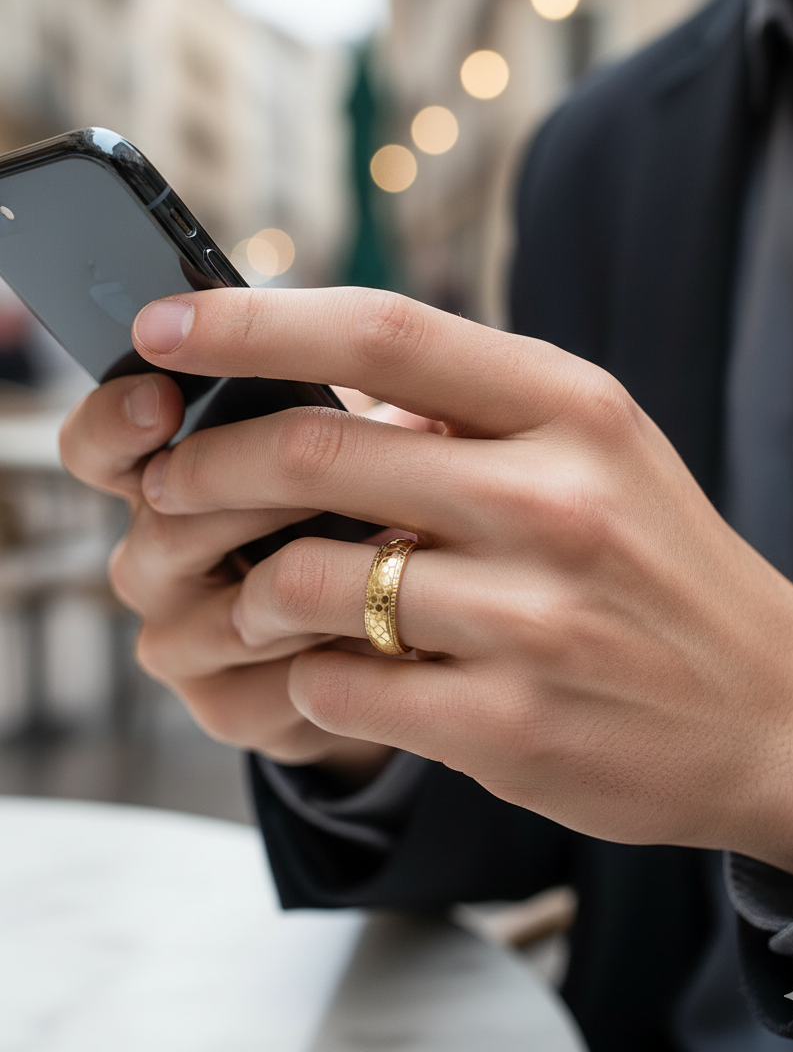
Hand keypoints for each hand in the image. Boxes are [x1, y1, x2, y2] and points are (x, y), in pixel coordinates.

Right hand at [59, 371, 394, 779]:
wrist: (386, 635)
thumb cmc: (358, 516)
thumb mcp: (352, 446)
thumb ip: (338, 414)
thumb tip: (377, 383)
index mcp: (169, 481)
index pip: (100, 449)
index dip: (116, 422)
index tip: (161, 398)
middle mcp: (158, 562)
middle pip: (159, 529)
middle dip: (246, 496)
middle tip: (320, 467)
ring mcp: (185, 642)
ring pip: (222, 610)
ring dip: (307, 572)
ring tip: (387, 539)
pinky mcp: (230, 709)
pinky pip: (272, 683)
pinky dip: (335, 647)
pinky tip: (392, 621)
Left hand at [129, 287, 792, 882]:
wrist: (775, 711)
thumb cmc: (661, 568)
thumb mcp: (595, 452)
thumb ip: (470, 414)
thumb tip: (315, 382)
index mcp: (571, 407)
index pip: (382, 331)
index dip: (253, 322)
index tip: (163, 323)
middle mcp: (554, 498)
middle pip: (316, 452)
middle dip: (206, 469)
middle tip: (166, 484)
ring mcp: (535, 617)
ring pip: (311, 581)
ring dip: (254, 590)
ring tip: (259, 597)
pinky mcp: (511, 723)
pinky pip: (340, 688)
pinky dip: (307, 677)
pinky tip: (334, 673)